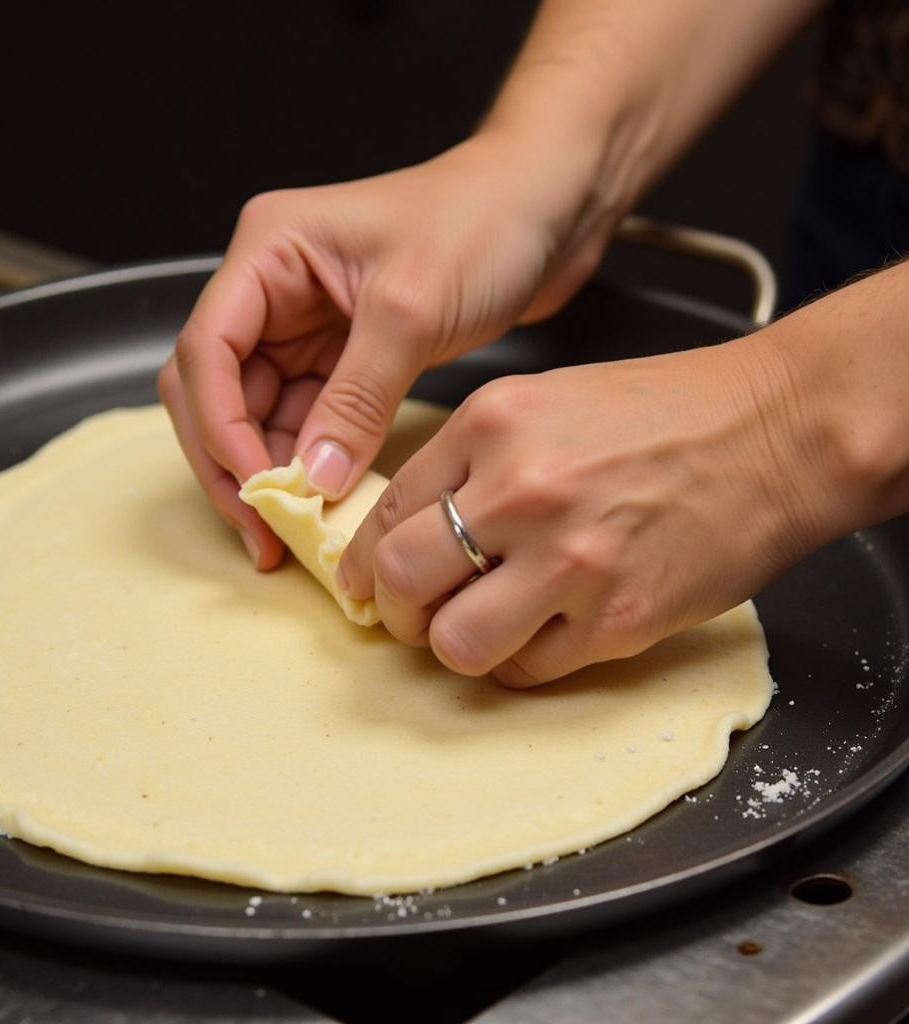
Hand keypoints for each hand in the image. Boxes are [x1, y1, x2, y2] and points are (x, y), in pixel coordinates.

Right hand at [159, 129, 613, 567]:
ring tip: (291, 531)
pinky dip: (309, 460)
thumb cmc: (483, 220)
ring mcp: (305, 325)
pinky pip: (306, 418)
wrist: (546, 207)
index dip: (220, 427)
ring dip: (269, 470)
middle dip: (233, 460)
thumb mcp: (411, 310)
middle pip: (217, 388)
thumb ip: (355, 399)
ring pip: (258, 412)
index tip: (257, 489)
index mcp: (269, 251)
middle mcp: (273, 288)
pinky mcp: (343, 355)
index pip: (208, 349)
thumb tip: (312, 481)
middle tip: (261, 531)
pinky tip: (322, 501)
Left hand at [338, 337, 830, 685]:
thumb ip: (471, 461)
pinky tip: (543, 632)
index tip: (366, 583)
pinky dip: (521, 661)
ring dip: (454, 647)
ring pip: (455, 643)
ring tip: (478, 630)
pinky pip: (528, 670)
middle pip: (400, 577)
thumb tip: (411, 531)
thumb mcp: (545, 403)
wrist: (777, 430)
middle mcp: (520, 489)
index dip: (363, 561)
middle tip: (412, 615)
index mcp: (492, 423)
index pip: (386, 511)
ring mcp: (570, 560)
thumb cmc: (664, 414)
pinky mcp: (617, 619)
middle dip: (394, 610)